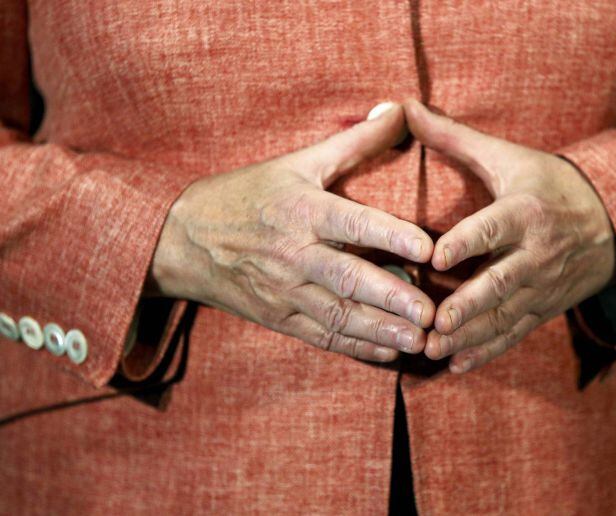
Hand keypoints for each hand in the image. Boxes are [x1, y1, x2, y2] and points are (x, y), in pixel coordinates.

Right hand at [148, 103, 434, 361]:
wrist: (184, 239)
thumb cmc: (248, 194)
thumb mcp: (297, 162)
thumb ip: (353, 141)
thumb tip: (398, 110)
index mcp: (301, 210)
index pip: (351, 223)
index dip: (390, 236)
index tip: (427, 250)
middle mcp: (293, 253)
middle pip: (347, 278)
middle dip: (391, 298)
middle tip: (430, 313)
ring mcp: (283, 290)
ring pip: (337, 315)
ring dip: (379, 330)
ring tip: (419, 340)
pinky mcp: (278, 317)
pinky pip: (319, 335)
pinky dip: (354, 347)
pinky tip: (387, 352)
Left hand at [403, 99, 615, 372]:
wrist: (613, 223)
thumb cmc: (548, 185)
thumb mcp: (508, 157)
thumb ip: (453, 137)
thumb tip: (401, 108)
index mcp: (525, 211)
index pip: (494, 227)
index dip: (468, 241)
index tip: (436, 256)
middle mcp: (537, 253)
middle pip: (502, 282)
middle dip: (469, 305)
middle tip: (435, 323)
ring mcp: (543, 286)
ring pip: (505, 315)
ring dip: (471, 336)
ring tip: (435, 351)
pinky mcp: (543, 308)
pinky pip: (515, 333)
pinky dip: (487, 351)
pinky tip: (457, 366)